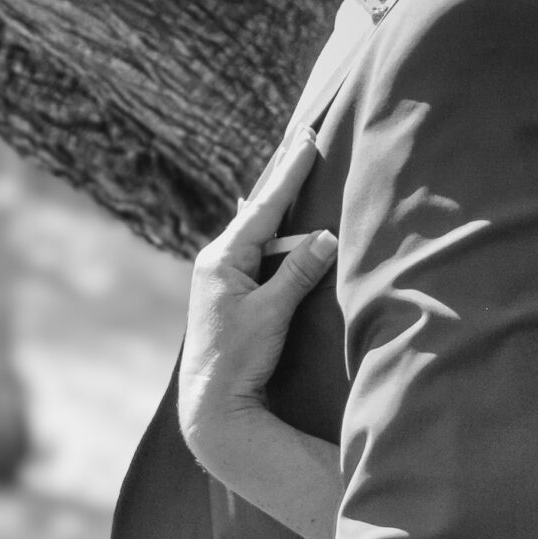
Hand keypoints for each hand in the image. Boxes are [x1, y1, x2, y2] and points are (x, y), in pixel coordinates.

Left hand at [178, 125, 336, 471]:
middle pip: (257, 209)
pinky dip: (269, 230)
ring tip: (293, 168)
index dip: (289, 173)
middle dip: (282, 176)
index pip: (264, 207)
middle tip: (302, 137)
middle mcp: (216, 261)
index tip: (307, 140)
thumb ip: (298, 272)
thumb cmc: (238, 358)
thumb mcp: (271, 313)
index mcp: (223, 259)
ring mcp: (220, 277)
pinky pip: (254, 249)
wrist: (211, 401)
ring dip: (277, 202)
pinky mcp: (227, 294)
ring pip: (256, 229)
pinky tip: (267, 220)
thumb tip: (326, 237)